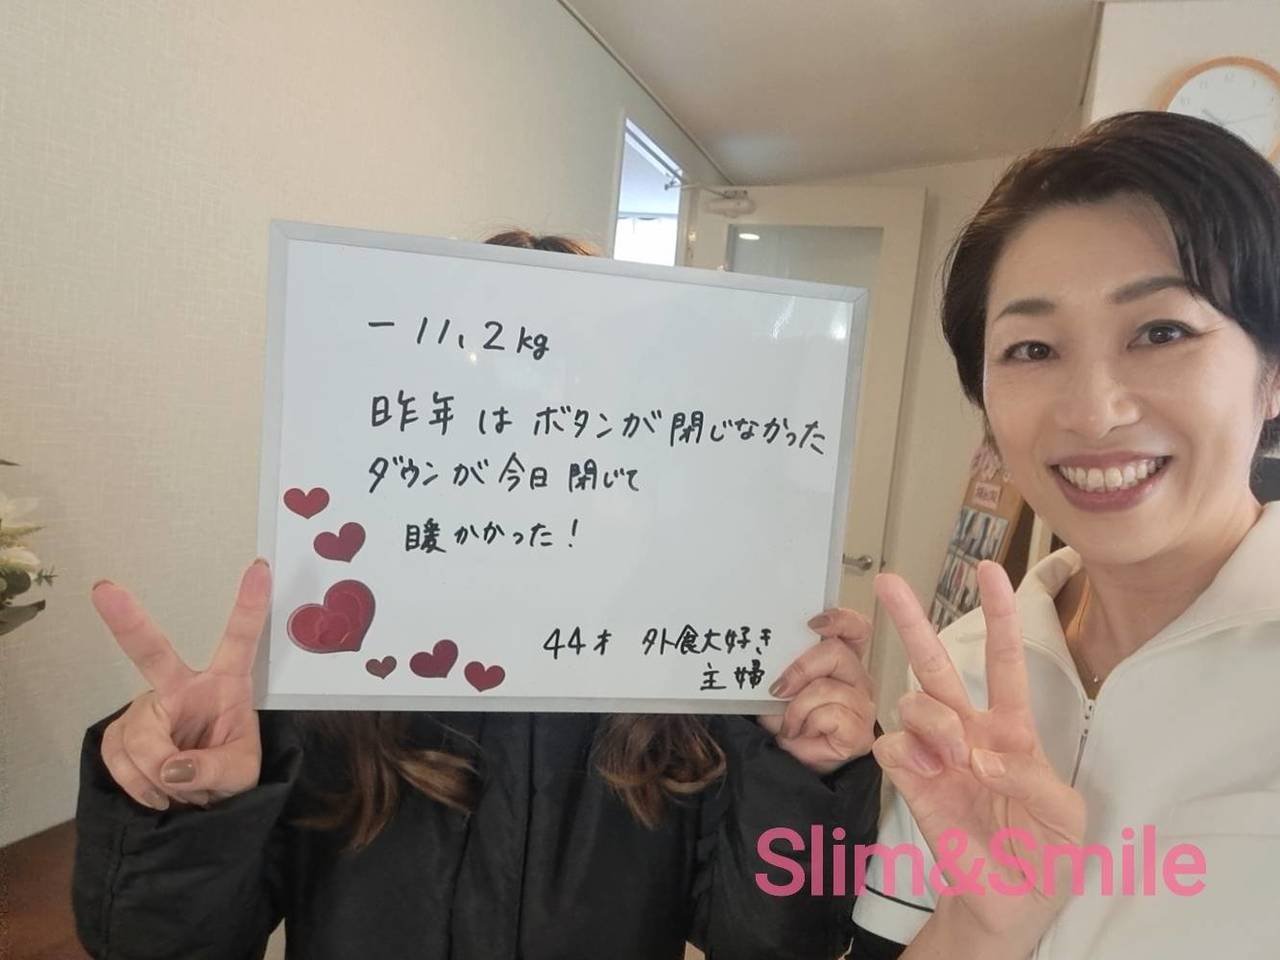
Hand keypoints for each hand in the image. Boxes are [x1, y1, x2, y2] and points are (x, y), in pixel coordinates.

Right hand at [91, 559, 271, 810]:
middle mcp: (182, 686)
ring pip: (139, 739)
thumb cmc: (229, 773)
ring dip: (157, 776)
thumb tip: (172, 765)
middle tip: (104, 589)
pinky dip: (137, 784)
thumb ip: (214, 770)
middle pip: (152, 652)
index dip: (249, 605)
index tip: (261, 567)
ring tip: (180, 789)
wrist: (200, 804)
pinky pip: (118, 757)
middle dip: (128, 621)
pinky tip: (156, 791)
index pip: (240, 640)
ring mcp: (147, 706)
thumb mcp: (241, 776)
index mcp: (226, 684)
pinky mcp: (121, 730)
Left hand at [759, 607, 875, 774]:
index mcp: (841, 660)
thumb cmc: (787, 719)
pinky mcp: (860, 732)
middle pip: (838, 653)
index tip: (813, 623)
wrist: (789, 760)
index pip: (856, 629)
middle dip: (801, 667)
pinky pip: (832, 715)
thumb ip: (782, 665)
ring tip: (788, 722)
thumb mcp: (781, 685)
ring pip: (829, 687)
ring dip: (797, 706)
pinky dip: (807, 722)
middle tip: (778, 688)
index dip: (841, 620)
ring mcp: (862, 705)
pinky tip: (800, 733)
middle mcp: (857, 679)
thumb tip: (766, 650)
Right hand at [871, 560, 1084, 951]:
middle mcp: (968, 732)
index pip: (1004, 662)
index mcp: (1012, 731)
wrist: (1012, 902)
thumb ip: (1034, 778)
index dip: (998, 616)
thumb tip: (982, 756)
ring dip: (935, 718)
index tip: (990, 570)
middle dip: (911, 620)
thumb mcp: (1066, 815)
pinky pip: (893, 744)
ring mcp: (935, 754)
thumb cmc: (1045, 852)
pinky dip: (911, 752)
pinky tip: (933, 773)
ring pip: (913, 700)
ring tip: (954, 756)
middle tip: (889, 581)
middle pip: (933, 663)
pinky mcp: (909, 780)